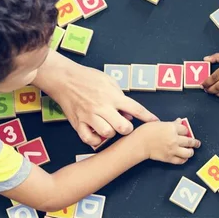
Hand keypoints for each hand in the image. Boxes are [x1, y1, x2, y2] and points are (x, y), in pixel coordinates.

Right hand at [36, 52, 158, 146]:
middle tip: (124, 125)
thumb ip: (120, 96)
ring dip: (111, 134)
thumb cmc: (87, 77)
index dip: (148, 117)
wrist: (63, 78)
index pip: (136, 109)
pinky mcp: (78, 122)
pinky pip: (89, 138)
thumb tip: (129, 113)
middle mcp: (103, 107)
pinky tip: (97, 134)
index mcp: (113, 96)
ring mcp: (90, 116)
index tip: (155, 122)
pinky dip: (95, 140)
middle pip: (123, 127)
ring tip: (109, 128)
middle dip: (127, 129)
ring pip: (108, 134)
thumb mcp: (109, 81)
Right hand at [132, 119, 200, 163]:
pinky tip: (184, 157)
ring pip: (188, 152)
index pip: (185, 130)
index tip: (187, 133)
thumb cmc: (146, 132)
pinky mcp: (169, 158)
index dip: (187, 131)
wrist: (139, 143)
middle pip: (190, 141)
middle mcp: (174, 139)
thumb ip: (171, 123)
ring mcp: (173, 149)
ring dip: (191, 152)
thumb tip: (179, 122)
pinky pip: (181, 160)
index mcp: (172, 128)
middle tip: (197, 143)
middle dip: (195, 142)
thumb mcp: (159, 123)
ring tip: (191, 151)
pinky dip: (184, 159)